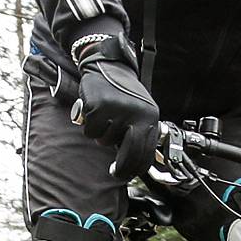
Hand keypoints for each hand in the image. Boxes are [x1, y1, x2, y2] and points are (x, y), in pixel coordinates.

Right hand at [70, 31, 160, 179]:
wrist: (108, 65)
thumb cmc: (123, 93)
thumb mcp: (139, 112)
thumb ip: (140, 134)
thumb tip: (136, 164)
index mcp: (150, 117)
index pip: (146, 152)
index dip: (136, 168)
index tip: (127, 175)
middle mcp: (137, 114)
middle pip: (130, 152)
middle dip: (122, 166)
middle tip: (114, 171)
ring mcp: (118, 110)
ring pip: (105, 141)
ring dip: (102, 135)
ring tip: (105, 119)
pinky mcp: (99, 106)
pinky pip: (92, 131)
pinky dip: (89, 126)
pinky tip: (93, 112)